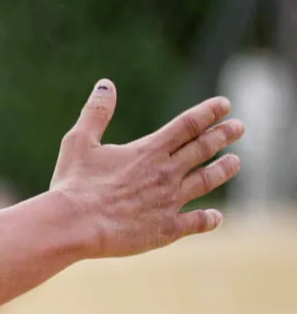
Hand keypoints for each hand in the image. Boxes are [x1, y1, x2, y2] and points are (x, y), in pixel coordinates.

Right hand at [49, 80, 243, 258]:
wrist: (74, 225)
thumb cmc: (73, 184)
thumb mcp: (79, 142)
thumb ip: (96, 113)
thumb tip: (106, 85)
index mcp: (148, 151)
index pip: (187, 125)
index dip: (208, 113)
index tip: (224, 104)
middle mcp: (166, 173)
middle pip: (203, 149)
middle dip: (223, 135)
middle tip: (239, 127)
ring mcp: (170, 201)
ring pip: (206, 181)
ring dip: (223, 169)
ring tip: (236, 162)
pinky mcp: (167, 228)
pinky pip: (196, 222)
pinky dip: (209, 219)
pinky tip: (216, 217)